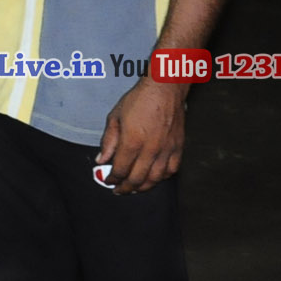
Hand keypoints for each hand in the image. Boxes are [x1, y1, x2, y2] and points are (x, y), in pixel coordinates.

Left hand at [96, 77, 187, 193]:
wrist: (165, 89)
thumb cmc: (139, 100)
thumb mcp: (115, 117)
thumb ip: (109, 141)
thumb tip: (102, 160)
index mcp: (132, 141)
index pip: (121, 169)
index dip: (113, 179)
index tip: (108, 180)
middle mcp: (150, 149)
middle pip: (137, 178)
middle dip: (126, 188)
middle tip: (119, 190)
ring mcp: (166, 149)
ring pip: (155, 178)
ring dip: (143, 187)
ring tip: (134, 188)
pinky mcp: (178, 147)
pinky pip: (172, 170)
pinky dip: (162, 178)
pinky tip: (155, 178)